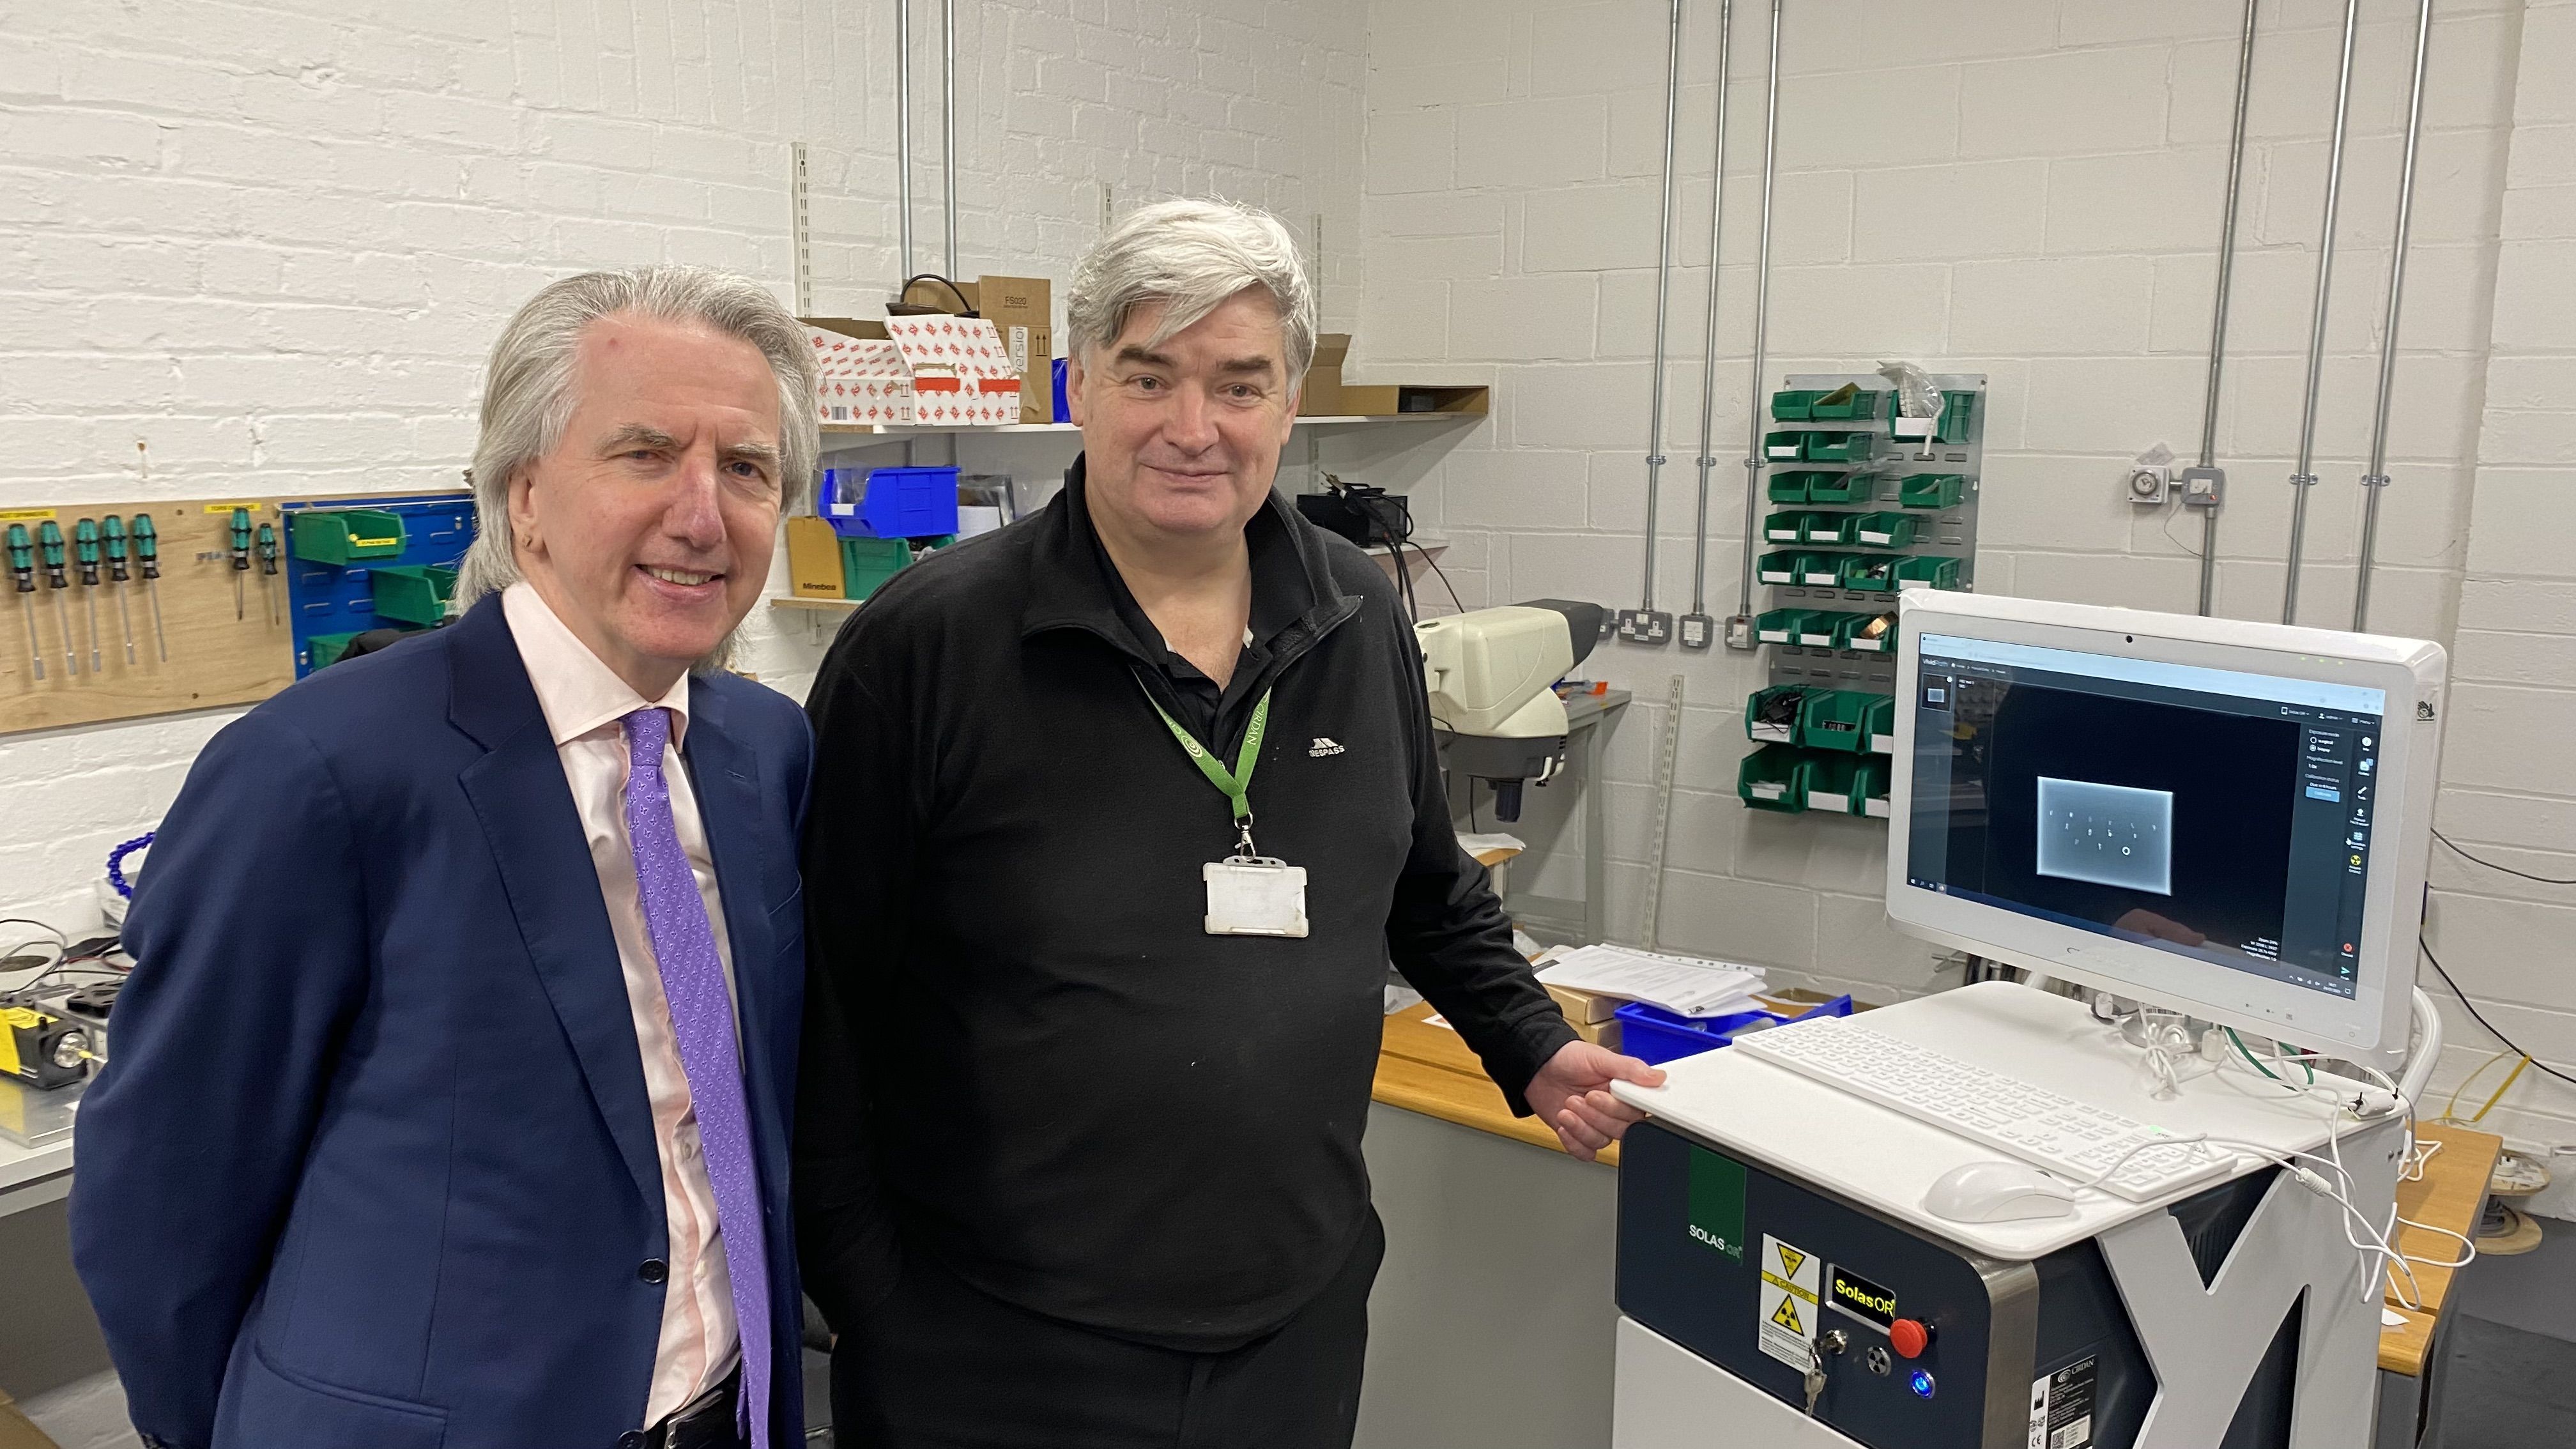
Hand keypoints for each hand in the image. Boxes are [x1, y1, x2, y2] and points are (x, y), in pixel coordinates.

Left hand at [1526, 1040, 1664, 1160]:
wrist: (1538, 1067)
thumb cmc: (1568, 1058)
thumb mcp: (1599, 1057)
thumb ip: (1629, 1069)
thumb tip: (1658, 1077)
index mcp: (1625, 1091)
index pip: (1636, 1112)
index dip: (1617, 1108)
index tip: (1599, 1094)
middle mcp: (1614, 1110)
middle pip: (1620, 1129)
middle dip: (1596, 1115)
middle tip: (1581, 1097)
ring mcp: (1597, 1124)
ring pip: (1602, 1142)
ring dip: (1581, 1126)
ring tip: (1567, 1107)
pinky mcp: (1580, 1136)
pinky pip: (1586, 1153)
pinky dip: (1574, 1142)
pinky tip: (1564, 1125)